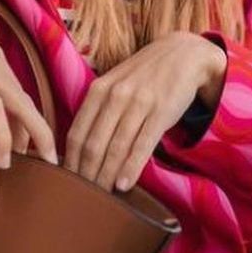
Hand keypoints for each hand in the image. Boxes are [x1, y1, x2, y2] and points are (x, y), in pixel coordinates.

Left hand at [64, 32, 226, 191]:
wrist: (184, 54)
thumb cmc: (145, 75)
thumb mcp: (115, 83)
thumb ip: (98, 109)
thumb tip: (79, 146)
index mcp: (99, 90)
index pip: (77, 133)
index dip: (70, 162)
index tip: (66, 183)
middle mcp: (116, 96)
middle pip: (93, 144)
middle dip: (86, 175)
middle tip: (82, 198)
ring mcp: (139, 103)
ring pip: (116, 148)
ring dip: (106, 176)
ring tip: (100, 198)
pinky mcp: (161, 112)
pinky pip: (142, 145)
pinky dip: (131, 167)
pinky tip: (124, 185)